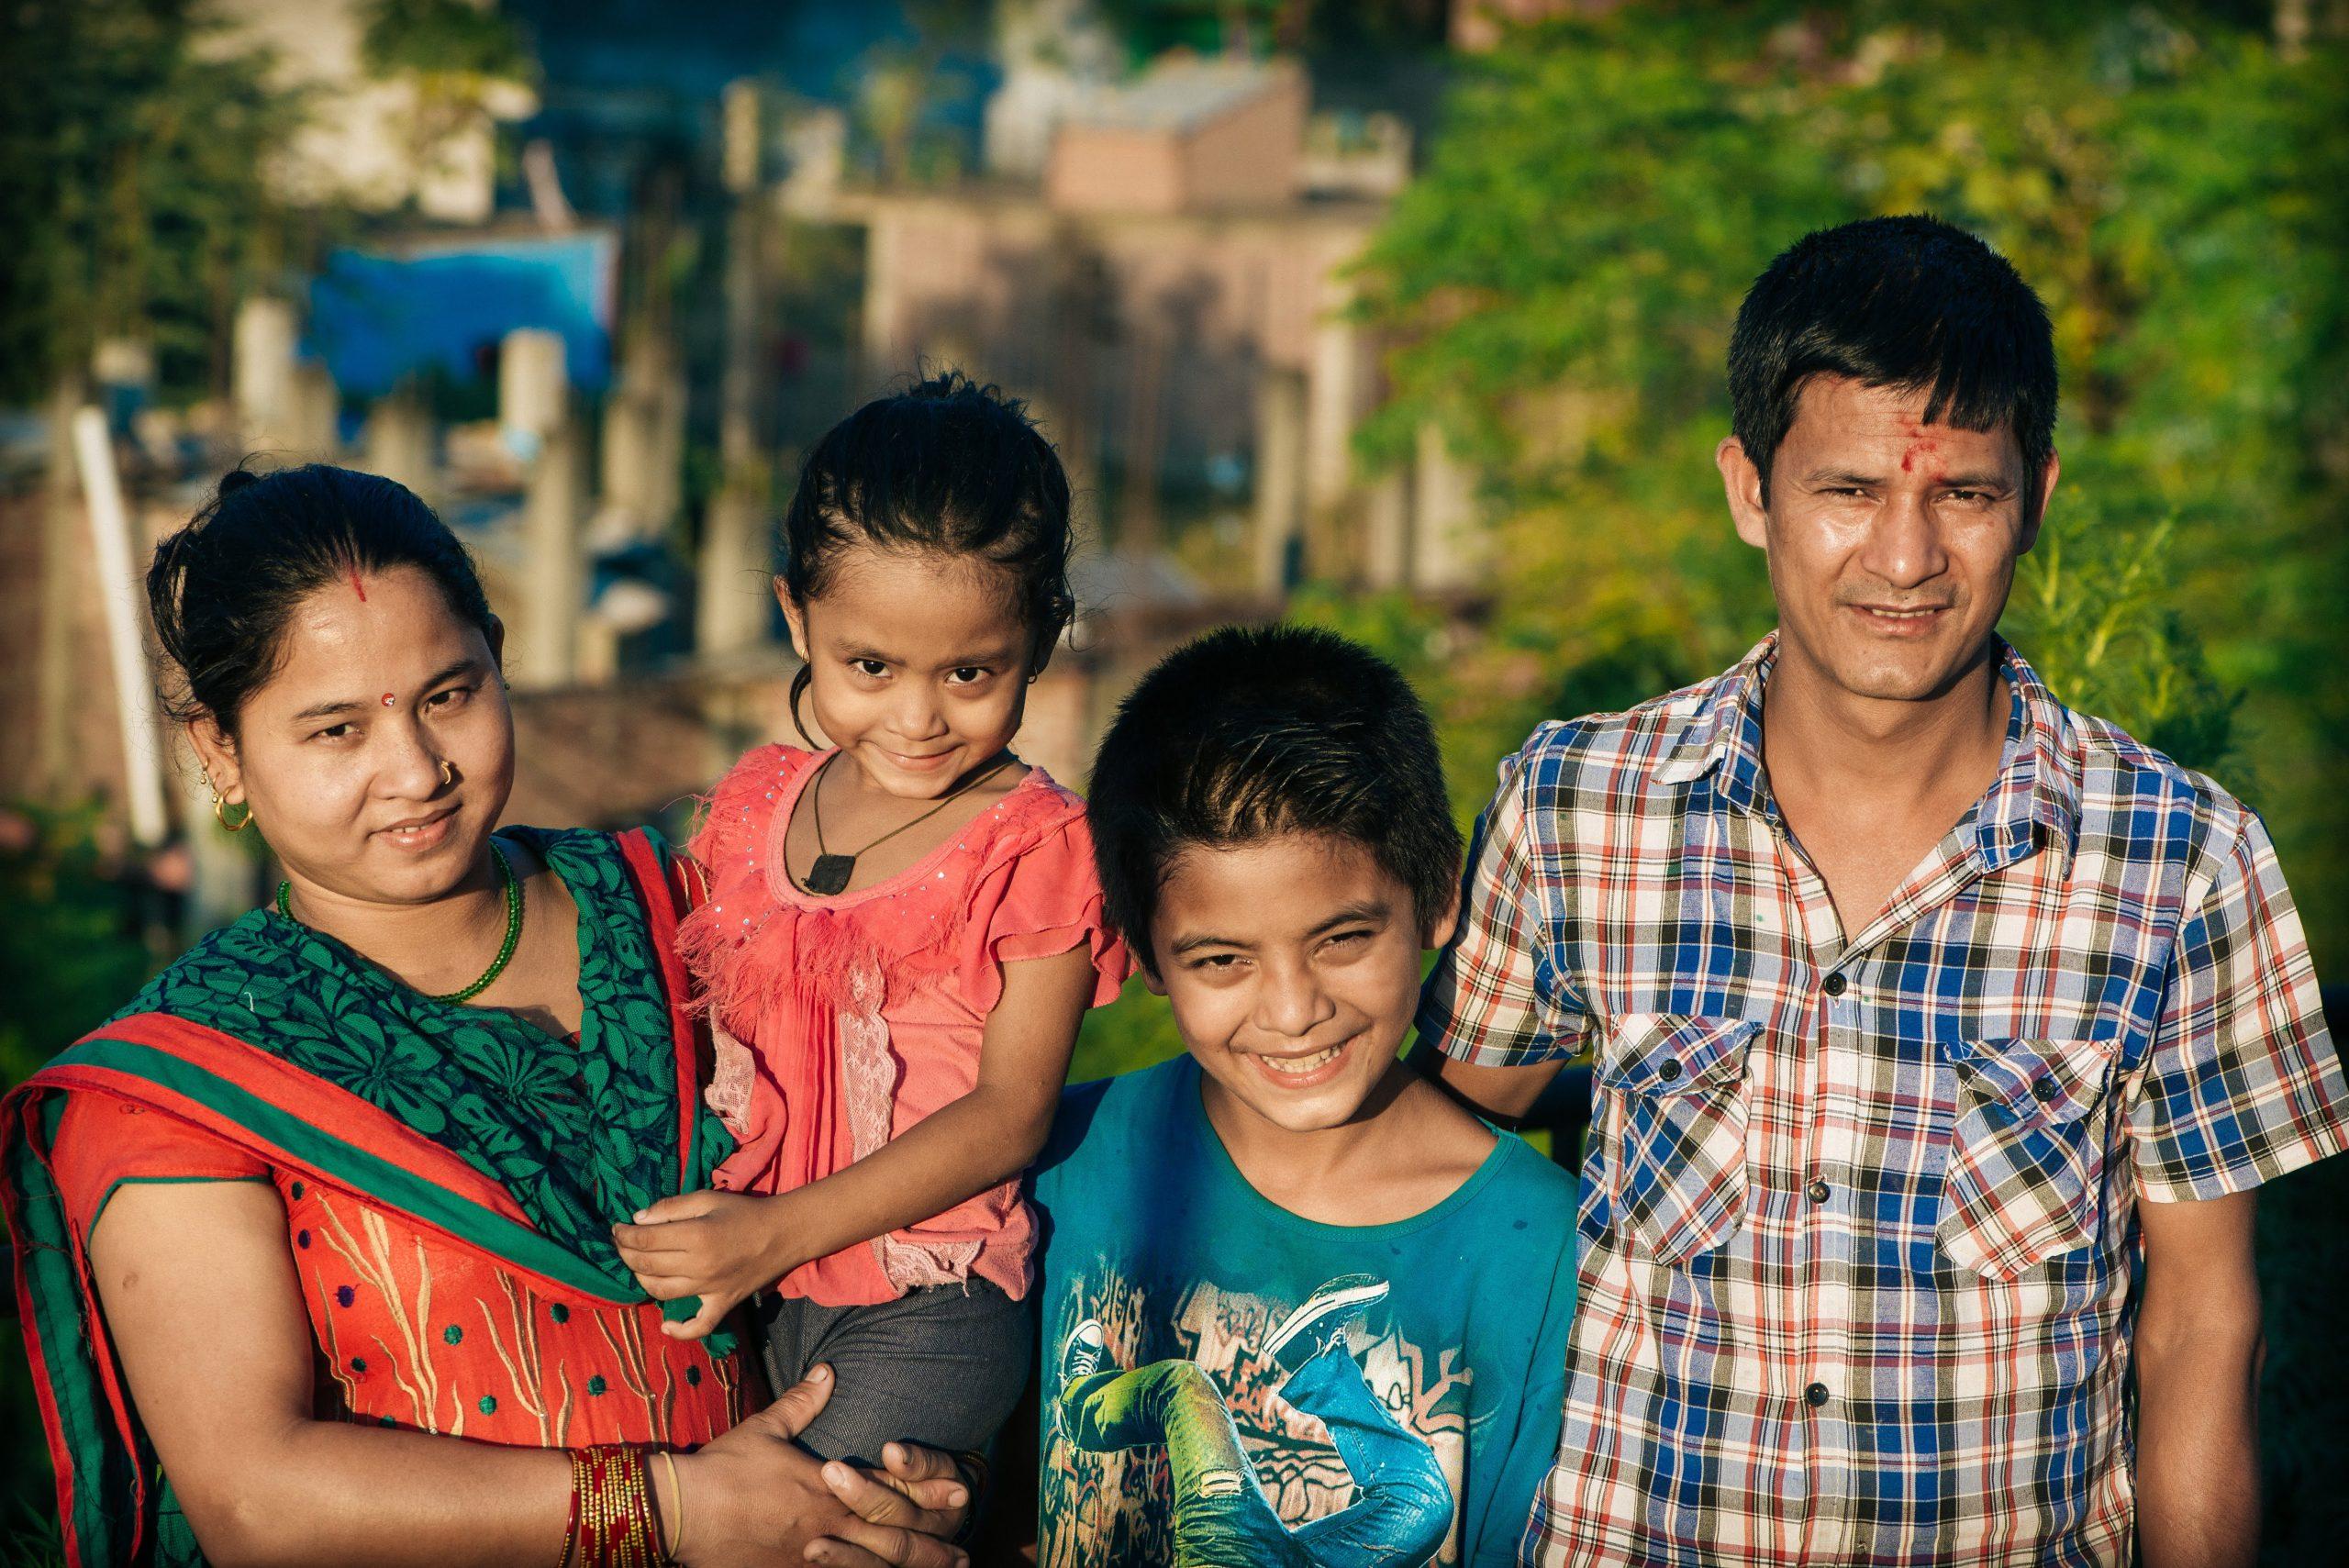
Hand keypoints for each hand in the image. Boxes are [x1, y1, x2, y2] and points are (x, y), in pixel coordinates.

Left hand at [615, 1189, 795, 1339]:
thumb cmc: (744, 1211)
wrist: (783, 1233)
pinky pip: (700, 1326)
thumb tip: (638, 1220)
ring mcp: (710, 1289)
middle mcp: (699, 1266)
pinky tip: (666, 1325)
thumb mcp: (707, 1198)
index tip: (617, 1229)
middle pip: (647, 1265)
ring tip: (639, 1266)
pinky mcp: (722, 1304)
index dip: (624, 1235)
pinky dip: (680, 1331)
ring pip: (661, 1292)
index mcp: (696, 1235)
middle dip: (626, 1253)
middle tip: (622, 1243)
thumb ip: (671, 1207)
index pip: (645, 1240)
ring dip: (641, 1279)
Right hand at [671, 1370, 968, 1567]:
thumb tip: (828, 1371)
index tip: (960, 1495)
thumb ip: (803, 1403)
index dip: (926, 1493)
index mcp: (828, 1486)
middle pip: (891, 1540)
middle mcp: (828, 1525)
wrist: (683, 1511)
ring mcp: (810, 1558)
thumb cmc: (725, 1468)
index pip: (888, 1491)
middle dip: (931, 1547)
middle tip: (963, 1555)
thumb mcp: (766, 1428)